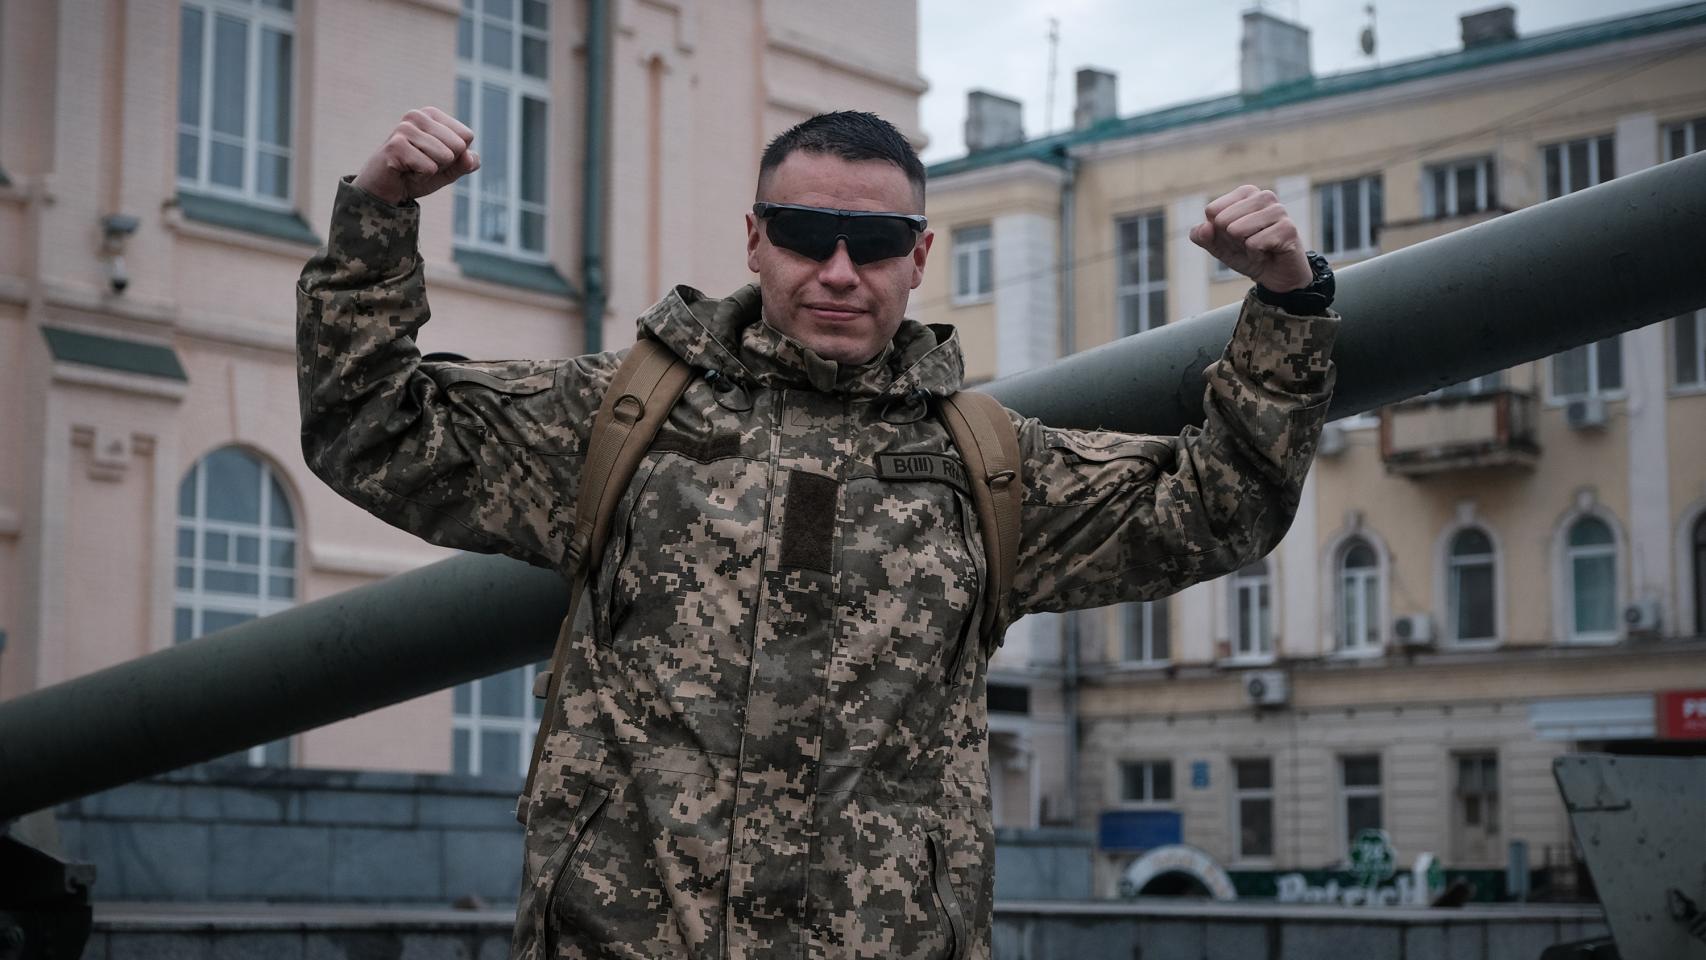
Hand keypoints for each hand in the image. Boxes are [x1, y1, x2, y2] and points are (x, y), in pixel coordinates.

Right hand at [352, 107, 479, 205]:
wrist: (384, 191)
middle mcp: (417, 116)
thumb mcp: (448, 170)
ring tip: (412, 168)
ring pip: (445, 156)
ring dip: (432, 171)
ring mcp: (405, 129)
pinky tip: (404, 172)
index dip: (456, 156)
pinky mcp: (396, 146)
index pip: (467, 136)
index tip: (434, 158)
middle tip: (421, 164)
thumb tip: (471, 158)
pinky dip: (420, 177)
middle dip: (444, 164)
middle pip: (459, 146)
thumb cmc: (416, 175)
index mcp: (431, 115)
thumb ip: (465, 163)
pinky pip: (429, 168)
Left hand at [1189, 185, 1311, 292]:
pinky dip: (1255, 255)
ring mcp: (1278, 210)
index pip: (1212, 211)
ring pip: (1236, 230)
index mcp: (1246, 193)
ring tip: (1258, 247)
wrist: (1275, 275)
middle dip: (1230, 240)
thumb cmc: (1246, 254)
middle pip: (1222, 220)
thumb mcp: (1217, 246)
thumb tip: (1204, 227)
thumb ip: (1202, 236)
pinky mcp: (1288, 228)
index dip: (1218, 231)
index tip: (1235, 237)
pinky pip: (1254, 243)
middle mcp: (1263, 196)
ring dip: (1243, 247)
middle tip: (1248, 244)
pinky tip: (1268, 253)